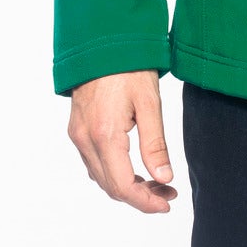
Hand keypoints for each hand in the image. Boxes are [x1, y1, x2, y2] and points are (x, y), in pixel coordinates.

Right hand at [68, 70, 177, 212]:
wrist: (101, 42)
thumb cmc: (128, 68)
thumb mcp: (150, 104)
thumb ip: (155, 144)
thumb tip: (164, 178)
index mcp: (105, 135)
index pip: (122, 186)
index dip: (145, 202)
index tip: (167, 204)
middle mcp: (86, 139)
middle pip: (110, 186)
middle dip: (140, 196)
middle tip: (168, 193)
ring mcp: (78, 135)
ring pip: (101, 176)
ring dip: (128, 186)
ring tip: (158, 182)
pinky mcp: (77, 129)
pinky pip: (94, 162)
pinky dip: (114, 172)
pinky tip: (135, 168)